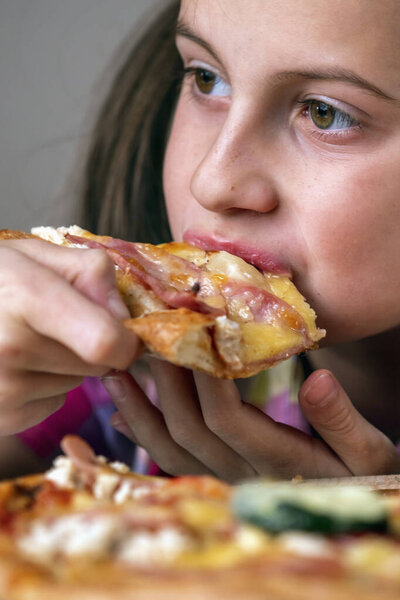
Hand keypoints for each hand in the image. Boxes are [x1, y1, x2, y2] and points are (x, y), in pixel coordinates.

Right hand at [0, 238, 140, 433]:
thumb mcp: (33, 253)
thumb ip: (90, 272)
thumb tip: (124, 317)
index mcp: (25, 298)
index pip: (104, 341)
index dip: (126, 340)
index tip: (124, 331)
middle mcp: (10, 348)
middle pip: (97, 364)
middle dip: (92, 344)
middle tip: (56, 322)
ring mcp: (1, 389)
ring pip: (77, 382)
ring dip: (66, 364)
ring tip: (27, 338)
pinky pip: (53, 402)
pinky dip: (45, 385)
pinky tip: (15, 363)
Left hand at [104, 362, 399, 481]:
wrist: (350, 502)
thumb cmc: (362, 472)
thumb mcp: (367, 449)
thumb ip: (341, 419)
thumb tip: (318, 378)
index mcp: (278, 461)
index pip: (228, 417)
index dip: (206, 376)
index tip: (193, 332)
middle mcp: (240, 474)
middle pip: (190, 426)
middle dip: (166, 380)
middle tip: (148, 335)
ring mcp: (223, 478)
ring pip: (170, 447)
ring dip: (138, 408)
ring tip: (114, 372)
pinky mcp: (215, 476)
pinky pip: (169, 460)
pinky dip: (141, 433)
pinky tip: (118, 411)